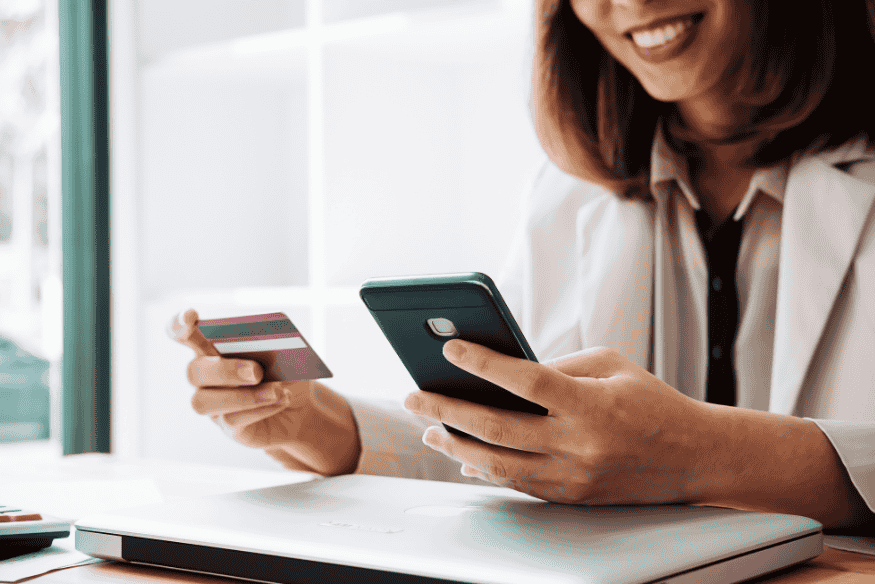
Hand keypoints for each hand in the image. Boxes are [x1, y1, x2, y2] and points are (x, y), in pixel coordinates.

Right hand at [168, 309, 360, 475]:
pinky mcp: (228, 427)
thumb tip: (266, 341)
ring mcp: (213, 404)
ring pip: (204, 401)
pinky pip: (232, 420)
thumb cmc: (284, 372)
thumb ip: (269, 344)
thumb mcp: (284, 354)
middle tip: (256, 371)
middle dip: (224, 370)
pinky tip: (282, 399)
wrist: (300, 406)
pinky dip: (260, 408)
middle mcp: (205, 376)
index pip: (182, 332)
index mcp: (212, 348)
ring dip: (243, 396)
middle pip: (194, 371)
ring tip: (276, 391)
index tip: (190, 316)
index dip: (179, 324)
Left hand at [403, 340, 710, 504]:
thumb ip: (559, 366)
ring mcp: (573, 476)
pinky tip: (462, 455)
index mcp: (591, 404)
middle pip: (497, 427)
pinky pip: (516, 484)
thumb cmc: (652, 402)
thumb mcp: (611, 365)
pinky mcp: (571, 497)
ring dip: (455, 445)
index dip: (483, 362)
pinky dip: (484, 469)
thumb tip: (505, 371)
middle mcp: (579, 444)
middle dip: (447, 409)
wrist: (694, 457)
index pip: (525, 380)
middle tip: (415, 396)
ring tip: (430, 427)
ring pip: (498, 465)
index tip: (451, 347)